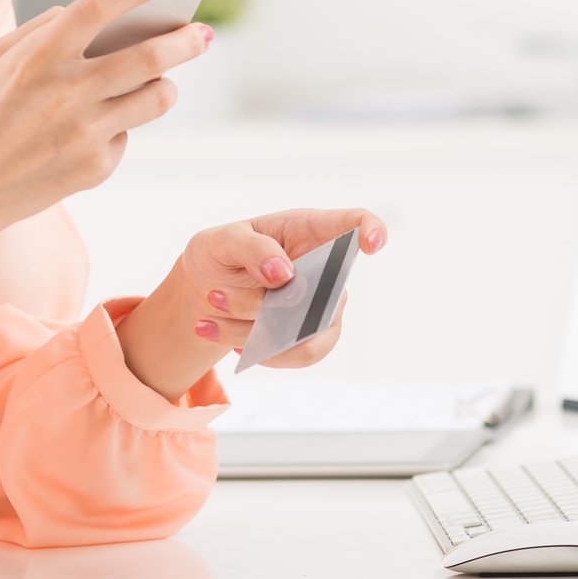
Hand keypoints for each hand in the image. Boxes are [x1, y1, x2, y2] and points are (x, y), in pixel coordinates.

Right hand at [0, 0, 210, 339]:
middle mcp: (67, 92)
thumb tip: (90, 8)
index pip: (101, 6)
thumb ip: (42, 28)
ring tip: (165, 79)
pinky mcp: (96, 167)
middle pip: (149, 56)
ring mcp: (85, 133)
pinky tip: (94, 131)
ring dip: (167, 84)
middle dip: (185, 39)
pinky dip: (119, 126)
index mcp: (39, 56)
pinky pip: (126, 134)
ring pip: (156, 98)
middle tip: (202, 32)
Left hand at [116, 208, 387, 400]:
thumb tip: (285, 273)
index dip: (372, 230)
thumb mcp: (222, 240)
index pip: (355, 223)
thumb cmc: (222, 252)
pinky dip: (257, 351)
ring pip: (307, 331)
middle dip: (264, 303)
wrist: (206, 289)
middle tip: (216, 296)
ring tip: (211, 318)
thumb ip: (252, 248)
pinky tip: (226, 338)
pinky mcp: (313, 337)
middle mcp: (325, 269)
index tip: (372, 244)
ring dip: (253, 331)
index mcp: (308, 230)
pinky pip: (299, 355)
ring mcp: (323, 306)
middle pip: (323, 292)